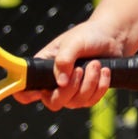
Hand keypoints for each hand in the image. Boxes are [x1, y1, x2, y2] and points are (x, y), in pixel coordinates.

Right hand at [13, 23, 129, 110]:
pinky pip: (91, 101)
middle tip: (81, 69)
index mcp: (42, 68)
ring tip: (96, 63)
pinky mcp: (88, 94)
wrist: (112, 37)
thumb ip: (64, 60)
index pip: (24, 90)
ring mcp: (71, 91)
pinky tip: (104, 71)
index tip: (39, 90)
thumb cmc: (88, 35)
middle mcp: (54, 83)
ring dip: (90, 82)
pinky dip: (100, 86)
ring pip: (76, 102)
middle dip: (71, 88)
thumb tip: (61, 84)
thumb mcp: (74, 42)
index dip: (25, 94)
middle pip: (54, 102)